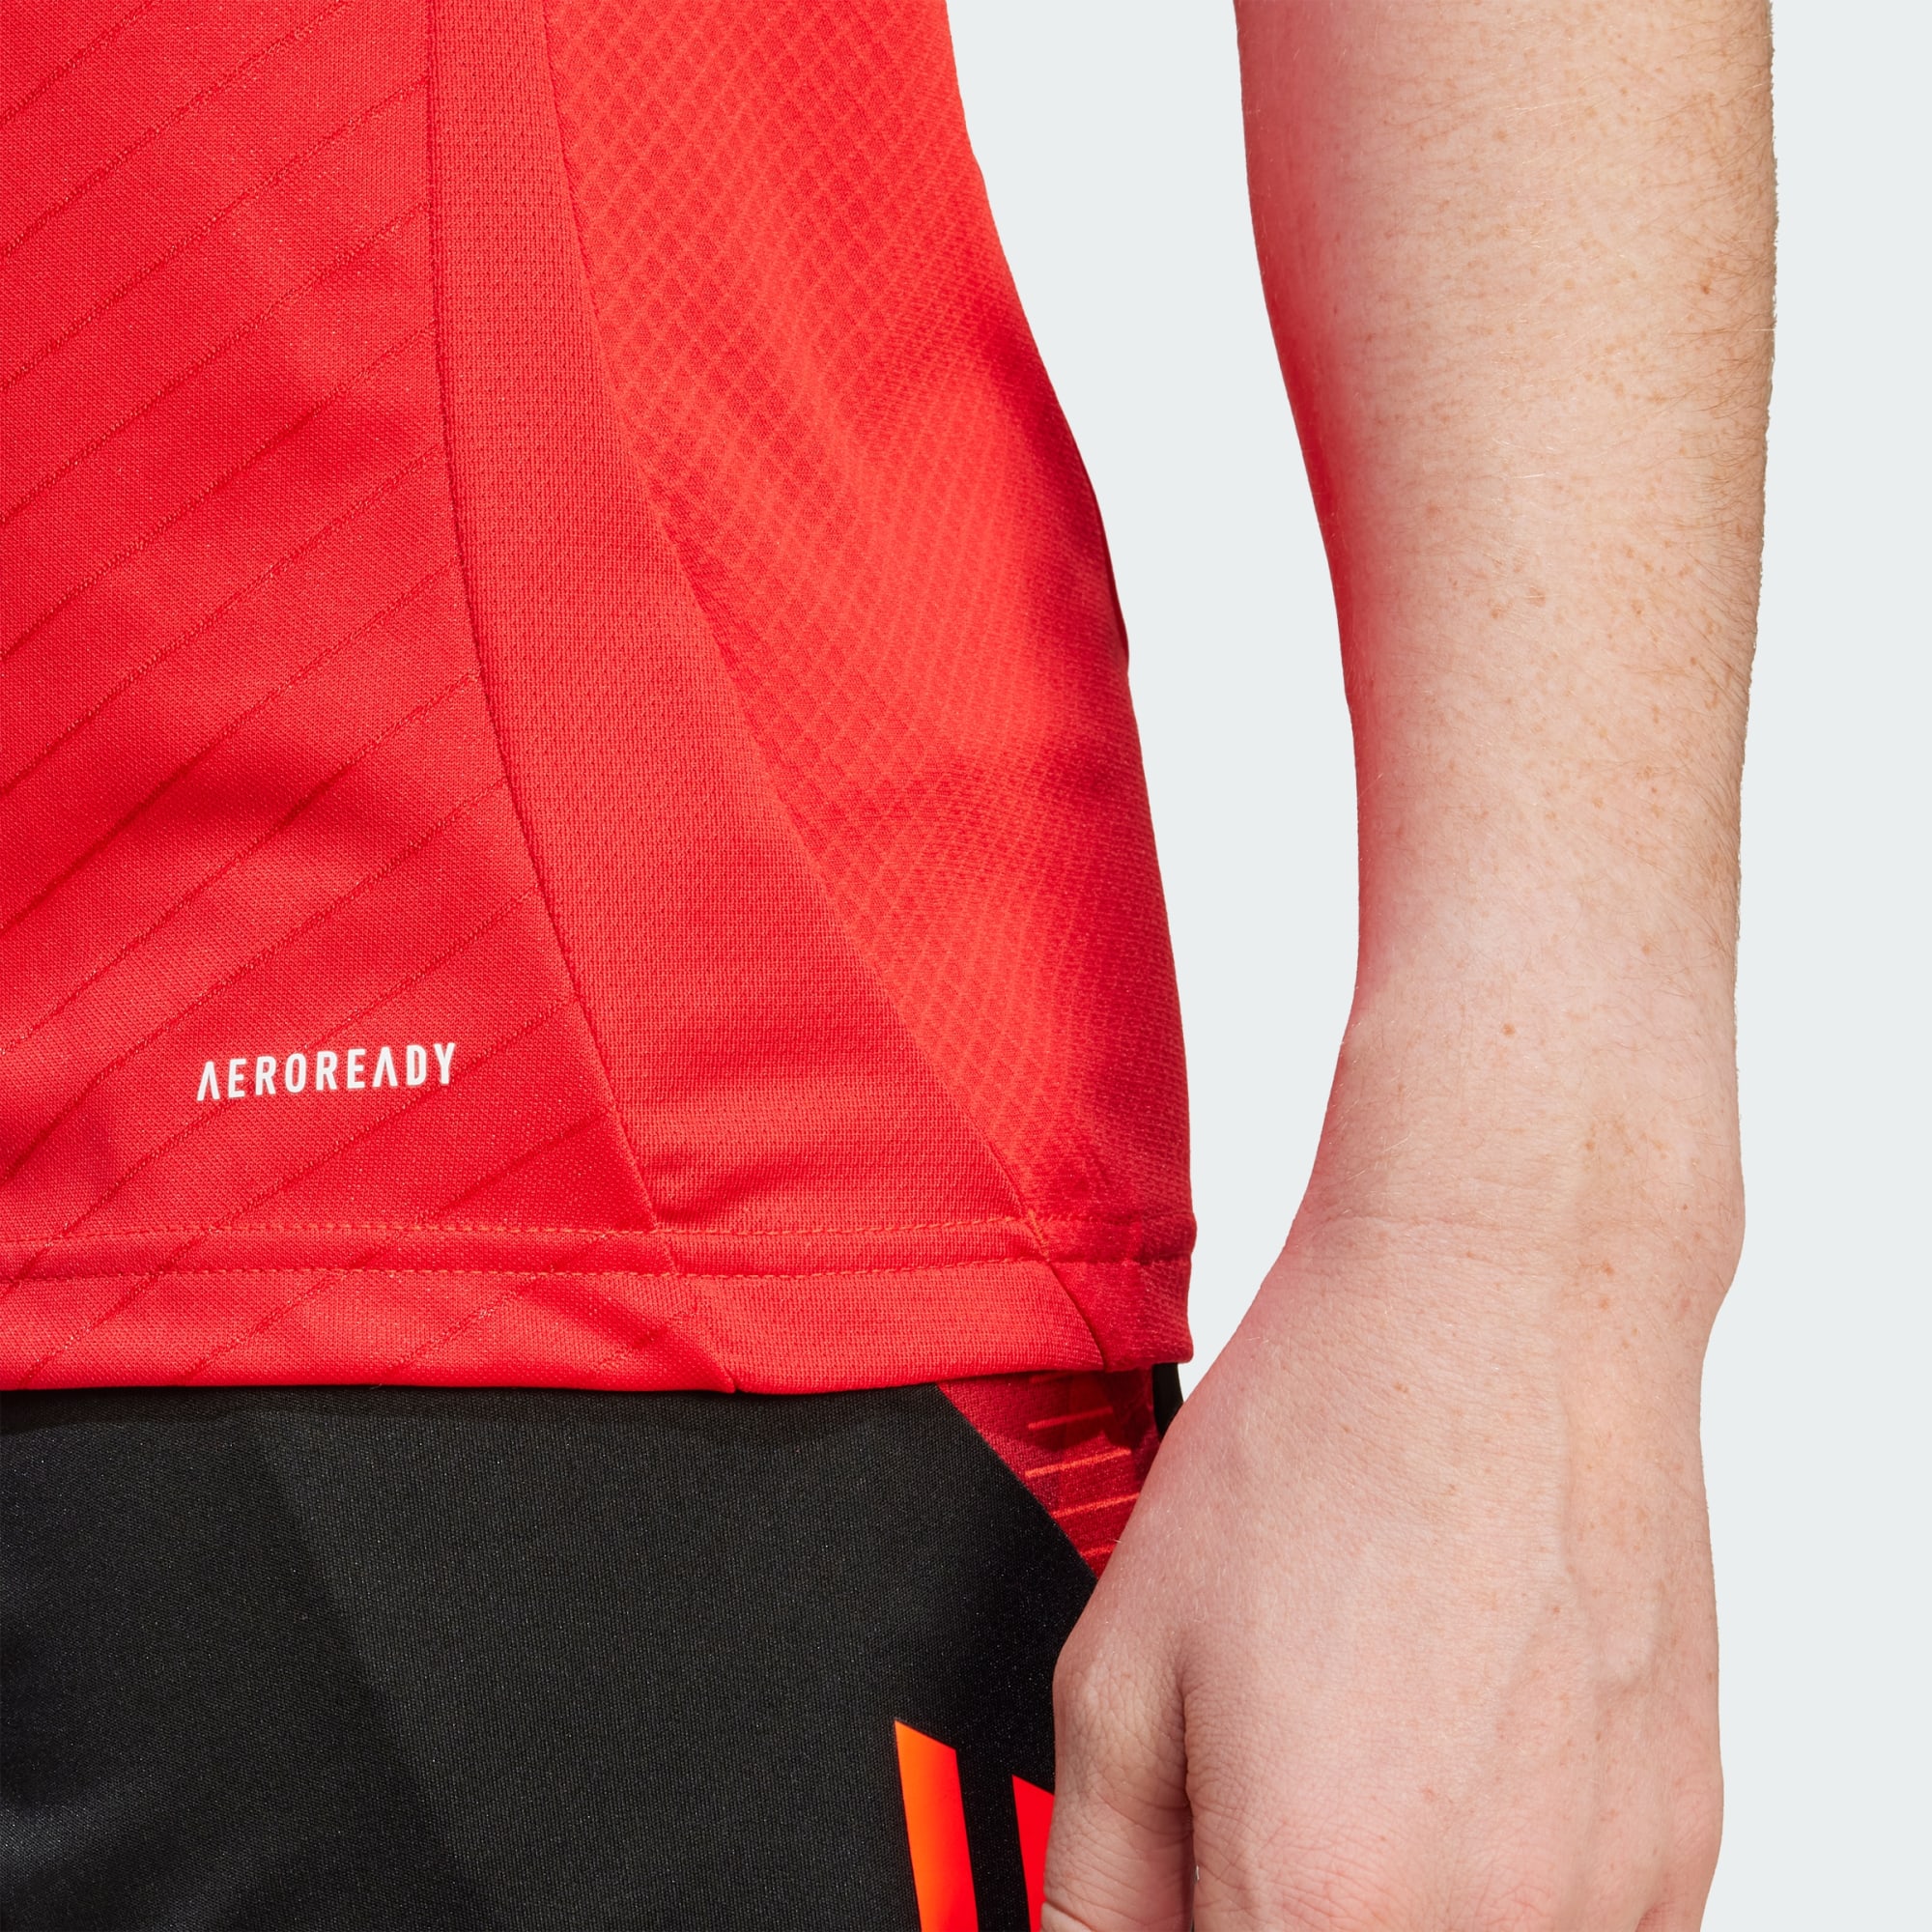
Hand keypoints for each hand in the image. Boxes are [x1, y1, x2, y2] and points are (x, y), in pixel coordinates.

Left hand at [1044, 1219, 1725, 1930]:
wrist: (1495, 1313)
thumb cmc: (1317, 1449)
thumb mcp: (1124, 1665)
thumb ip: (1096, 1881)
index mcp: (1320, 1901)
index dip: (1193, 1930)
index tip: (1193, 1881)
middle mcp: (1485, 1929)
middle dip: (1273, 1912)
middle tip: (1262, 1798)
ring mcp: (1604, 1901)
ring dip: (1395, 1906)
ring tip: (1366, 1753)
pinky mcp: (1681, 1851)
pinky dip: (1501, 1893)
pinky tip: (1459, 1759)